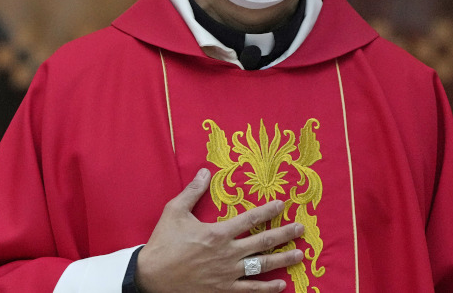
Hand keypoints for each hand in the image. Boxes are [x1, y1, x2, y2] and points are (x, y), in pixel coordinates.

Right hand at [135, 168, 304, 292]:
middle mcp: (228, 254)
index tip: (282, 204)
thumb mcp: (175, 211)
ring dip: (283, 260)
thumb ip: (193, 191)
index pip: (250, 219)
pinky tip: (281, 285)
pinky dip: (267, 289)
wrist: (151, 276)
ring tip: (300, 254)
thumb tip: (206, 171)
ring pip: (262, 266)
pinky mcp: (223, 291)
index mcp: (218, 233)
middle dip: (284, 234)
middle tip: (300, 229)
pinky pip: (250, 290)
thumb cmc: (163, 242)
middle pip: (263, 242)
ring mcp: (227, 274)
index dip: (268, 211)